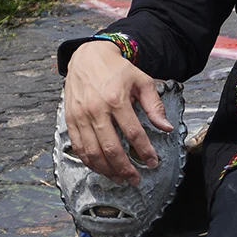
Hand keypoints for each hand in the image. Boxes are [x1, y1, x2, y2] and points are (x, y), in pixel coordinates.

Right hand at [63, 40, 172, 185]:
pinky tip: (101, 168)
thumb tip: (166, 128)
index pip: (133, 133)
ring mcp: (80, 116)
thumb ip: (154, 106)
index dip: (144, 151)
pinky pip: (78, 148)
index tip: (152, 163)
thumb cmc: (117, 70)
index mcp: (117, 99)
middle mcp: (96, 110)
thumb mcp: (142, 81)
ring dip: (106, 170)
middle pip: (111, 148)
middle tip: (135, 179)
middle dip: (124, 168)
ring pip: (92, 152)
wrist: (88, 57)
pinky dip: (89, 162)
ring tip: (119, 179)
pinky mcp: (70, 120)